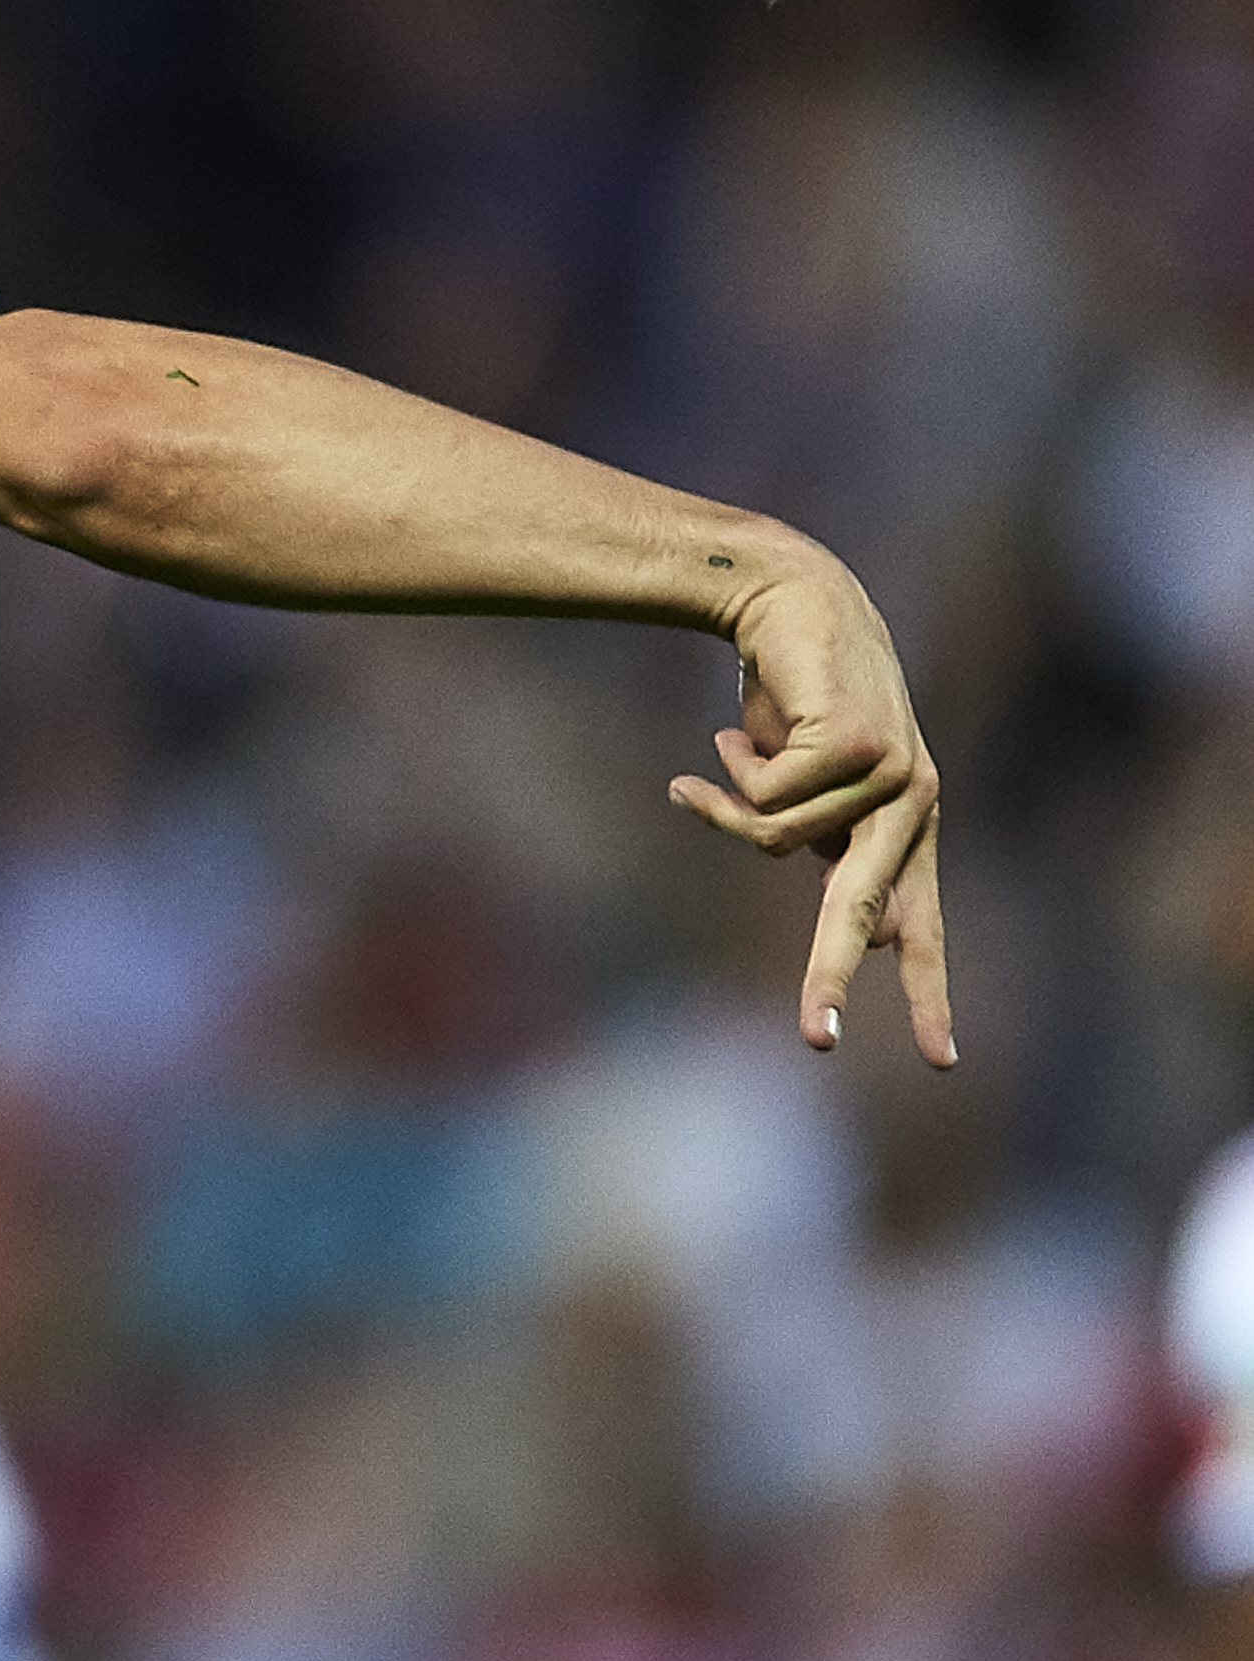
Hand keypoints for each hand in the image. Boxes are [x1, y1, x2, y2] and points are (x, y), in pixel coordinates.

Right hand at [666, 550, 954, 1067]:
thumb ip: (822, 837)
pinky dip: (729, 775)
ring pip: (779, 842)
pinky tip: (729, 734)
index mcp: (908, 823)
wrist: (791, 599)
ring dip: (728, 805)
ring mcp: (895, 773)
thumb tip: (845, 917)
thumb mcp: (805, 778)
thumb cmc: (791, 693)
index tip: (942, 1061)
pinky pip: (766, 799)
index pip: (921, 923)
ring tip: (718, 761)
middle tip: (816, 1043)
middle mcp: (915, 803)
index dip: (925, 991)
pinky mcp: (860, 745)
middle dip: (830, 975)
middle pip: (865, 911)